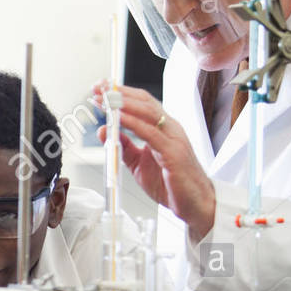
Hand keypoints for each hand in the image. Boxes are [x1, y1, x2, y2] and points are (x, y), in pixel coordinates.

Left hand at [93, 82, 216, 244]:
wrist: (193, 203)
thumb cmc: (170, 183)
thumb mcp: (138, 162)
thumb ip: (123, 146)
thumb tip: (104, 130)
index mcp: (163, 128)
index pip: (141, 103)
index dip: (121, 93)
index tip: (100, 87)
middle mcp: (170, 128)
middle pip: (144, 102)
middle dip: (118, 93)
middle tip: (97, 88)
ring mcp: (173, 138)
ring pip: (148, 112)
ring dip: (123, 104)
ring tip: (105, 99)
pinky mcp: (173, 152)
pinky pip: (150, 133)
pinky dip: (133, 123)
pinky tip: (119, 118)